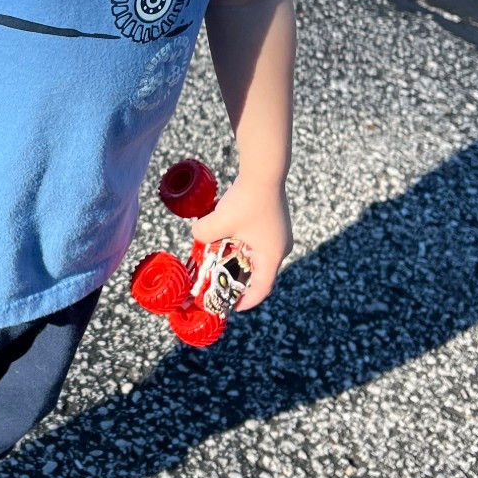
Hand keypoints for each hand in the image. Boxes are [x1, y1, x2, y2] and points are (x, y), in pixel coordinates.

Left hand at [190, 173, 291, 313]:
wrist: (264, 170)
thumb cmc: (246, 199)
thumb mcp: (218, 221)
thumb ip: (202, 234)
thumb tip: (197, 236)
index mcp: (272, 255)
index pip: (261, 289)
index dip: (246, 301)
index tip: (231, 306)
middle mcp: (280, 248)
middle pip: (258, 273)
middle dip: (238, 279)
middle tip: (220, 283)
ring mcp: (279, 234)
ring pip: (257, 256)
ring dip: (239, 260)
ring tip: (219, 261)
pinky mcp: (274, 222)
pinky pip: (258, 242)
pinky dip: (243, 245)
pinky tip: (227, 239)